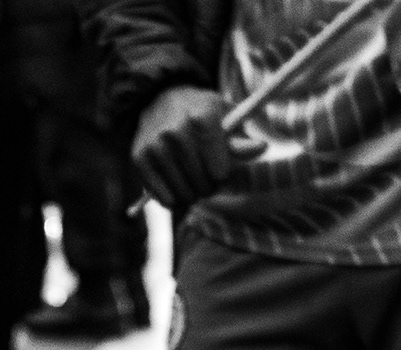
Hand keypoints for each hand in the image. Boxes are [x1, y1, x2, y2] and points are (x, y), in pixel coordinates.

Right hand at [131, 85, 241, 212]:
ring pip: (185, 195)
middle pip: (204, 185)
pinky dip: (173, 198)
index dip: (223, 174)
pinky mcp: (139, 159)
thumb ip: (240, 140)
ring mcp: (155, 146)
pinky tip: (175, 183)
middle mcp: (175, 131)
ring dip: (192, 194)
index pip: (220, 171)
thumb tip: (261, 148)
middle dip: (209, 185)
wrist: (159, 100)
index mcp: (202, 117)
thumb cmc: (200, 113)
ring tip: (191, 178)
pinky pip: (165, 199)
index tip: (220, 166)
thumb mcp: (223, 119)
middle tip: (205, 174)